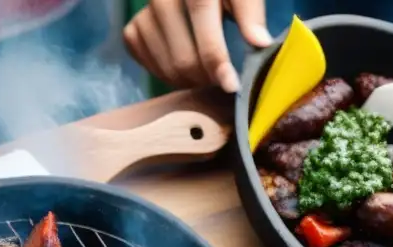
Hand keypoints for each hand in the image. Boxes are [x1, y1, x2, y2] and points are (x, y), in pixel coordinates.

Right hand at [123, 0, 271, 93]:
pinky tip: (183, 68)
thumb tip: (261, 43)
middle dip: (205, 78)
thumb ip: (251, 14)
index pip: (204, 29)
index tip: (231, 86)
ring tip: (206, 75)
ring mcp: (143, 15)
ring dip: (188, 81)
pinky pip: (148, 65)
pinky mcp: (132, 30)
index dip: (217, 60)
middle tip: (221, 80)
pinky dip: (167, 75)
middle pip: (182, 58)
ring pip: (165, 67)